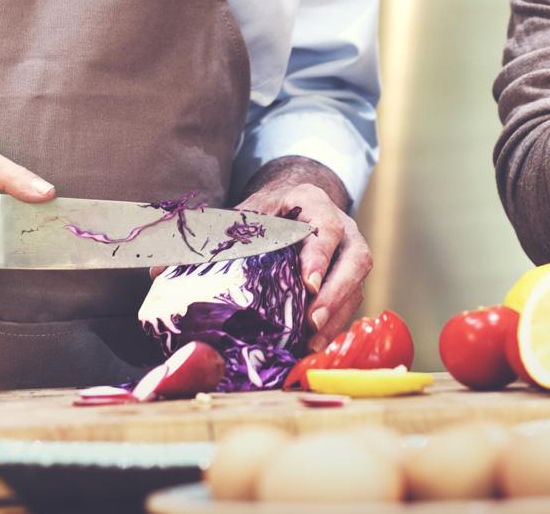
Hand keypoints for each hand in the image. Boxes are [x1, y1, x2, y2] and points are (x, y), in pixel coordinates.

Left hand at [232, 157, 370, 349]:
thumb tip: (192, 262)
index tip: (308, 284)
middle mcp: (344, 229)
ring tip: (312, 342)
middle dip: (335, 293)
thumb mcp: (250, 212)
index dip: (319, 257)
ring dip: (335, 317)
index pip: (326, 229)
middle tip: (312, 322)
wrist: (291, 206)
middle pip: (355, 261)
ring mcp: (351, 256)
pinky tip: (313, 345)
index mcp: (315, 204)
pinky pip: (349, 305)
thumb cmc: (267, 212)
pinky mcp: (350, 281)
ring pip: (356, 287)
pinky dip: (333, 326)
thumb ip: (234, 232)